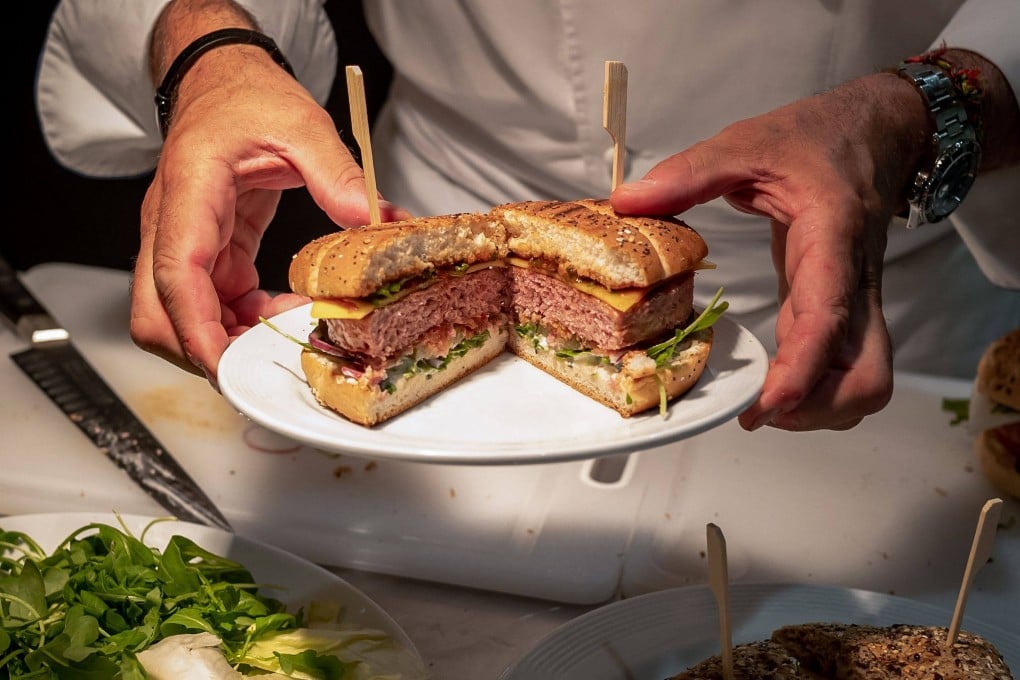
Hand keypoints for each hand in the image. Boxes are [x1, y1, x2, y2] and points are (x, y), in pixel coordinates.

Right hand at [130, 44, 409, 385]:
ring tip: (286, 333)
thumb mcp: (301, 123)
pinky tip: (282, 311)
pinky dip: (243, 319)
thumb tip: (373, 218)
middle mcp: (173, 224)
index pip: (178, 274)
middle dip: (203, 351)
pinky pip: (213, 302)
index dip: (198, 329)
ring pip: (183, 316)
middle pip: (158, 313)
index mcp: (190, 192)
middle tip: (263, 363)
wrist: (222, 79)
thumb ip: (336, 171)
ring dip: (228, 337)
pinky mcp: (207, 249)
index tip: (227, 365)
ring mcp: (185, 241)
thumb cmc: (246, 95)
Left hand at [611, 73, 931, 430]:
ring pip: (862, 383)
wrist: (876, 132)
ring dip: (817, 407)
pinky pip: (840, 368)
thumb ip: (690, 172)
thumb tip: (627, 202)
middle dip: (816, 409)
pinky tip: (770, 384)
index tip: (766, 404)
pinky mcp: (840, 309)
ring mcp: (853, 301)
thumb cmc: (817, 139)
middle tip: (758, 409)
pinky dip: (810, 389)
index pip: (829, 319)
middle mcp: (854, 282)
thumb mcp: (748, 142)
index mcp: (832, 240)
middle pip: (865, 378)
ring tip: (761, 402)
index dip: (801, 371)